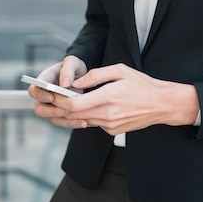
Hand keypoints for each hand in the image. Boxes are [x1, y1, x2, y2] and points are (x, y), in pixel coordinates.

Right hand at [28, 56, 86, 126]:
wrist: (82, 74)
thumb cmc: (73, 66)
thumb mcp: (72, 63)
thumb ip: (67, 71)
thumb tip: (65, 84)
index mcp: (44, 81)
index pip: (33, 90)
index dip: (40, 96)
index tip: (51, 97)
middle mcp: (45, 95)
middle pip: (39, 108)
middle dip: (51, 111)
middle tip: (66, 110)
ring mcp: (51, 105)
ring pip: (50, 117)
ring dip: (63, 119)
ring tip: (78, 117)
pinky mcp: (60, 113)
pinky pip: (62, 121)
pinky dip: (72, 123)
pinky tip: (83, 122)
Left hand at [34, 63, 199, 134]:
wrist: (162, 104)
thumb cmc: (143, 84)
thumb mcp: (120, 70)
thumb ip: (96, 75)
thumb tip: (75, 82)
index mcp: (107, 97)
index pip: (74, 105)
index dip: (57, 101)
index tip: (47, 94)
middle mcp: (107, 115)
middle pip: (72, 116)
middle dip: (54, 109)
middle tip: (39, 103)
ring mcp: (109, 125)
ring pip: (80, 122)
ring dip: (65, 116)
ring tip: (50, 108)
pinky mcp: (112, 131)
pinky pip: (93, 123)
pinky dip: (83, 117)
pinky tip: (78, 110)